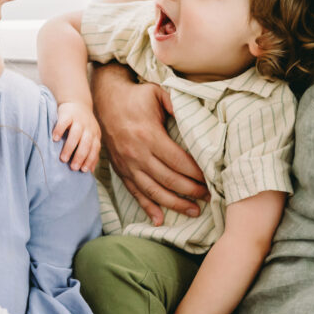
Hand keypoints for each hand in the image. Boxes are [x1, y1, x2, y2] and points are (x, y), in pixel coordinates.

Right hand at [52, 102, 100, 171]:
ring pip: (75, 134)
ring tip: (63, 159)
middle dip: (80, 156)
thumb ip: (91, 151)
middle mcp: (88, 127)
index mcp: (95, 134)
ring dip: (69, 147)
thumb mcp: (90, 136)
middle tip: (73, 168)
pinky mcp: (67, 113)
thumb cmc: (82, 125)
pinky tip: (54, 139)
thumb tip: (90, 170)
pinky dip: (59, 131)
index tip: (83, 170)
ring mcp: (78, 120)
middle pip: (86, 143)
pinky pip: (63, 122)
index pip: (94, 148)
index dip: (90, 159)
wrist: (77, 102)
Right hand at [90, 64, 208, 223]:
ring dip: (174, 204)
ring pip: (153, 191)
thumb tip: (195, 118)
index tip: (210, 179)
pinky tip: (160, 219)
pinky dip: (147, 208)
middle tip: (209, 196)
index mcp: (148, 135)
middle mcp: (137, 154)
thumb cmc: (135, 96)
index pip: (177, 161)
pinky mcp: (121, 170)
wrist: (104, 99)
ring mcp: (127, 164)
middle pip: (168, 179)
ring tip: (193, 211)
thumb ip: (177, 105)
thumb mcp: (157, 93)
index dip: (195, 173)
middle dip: (191, 191)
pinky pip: (135, 193)